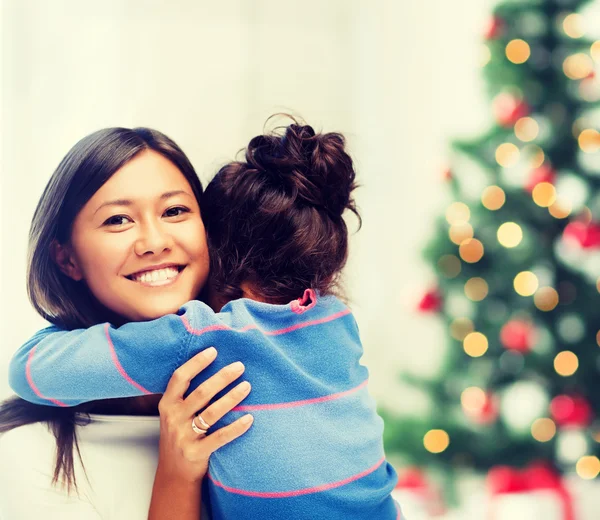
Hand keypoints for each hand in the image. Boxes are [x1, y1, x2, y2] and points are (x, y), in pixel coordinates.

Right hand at [155, 347, 252, 483]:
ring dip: (232, 397)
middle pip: (201, 393)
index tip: (214, 350)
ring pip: (212, 412)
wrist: (174, 473)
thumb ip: (187, 394)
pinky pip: (220, 437)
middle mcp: (173, 418)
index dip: (196, 363)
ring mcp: (184, 436)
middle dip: (222, 377)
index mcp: (167, 404)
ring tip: (247, 386)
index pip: (179, 378)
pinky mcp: (196, 453)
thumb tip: (214, 365)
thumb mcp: (175, 413)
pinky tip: (249, 418)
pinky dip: (236, 427)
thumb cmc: (180, 434)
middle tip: (240, 366)